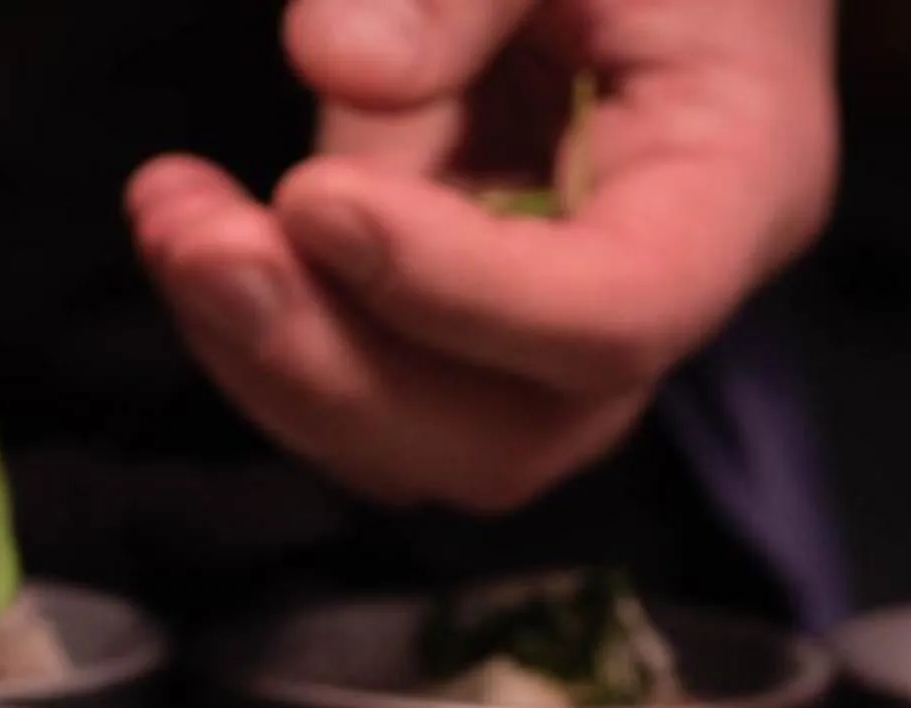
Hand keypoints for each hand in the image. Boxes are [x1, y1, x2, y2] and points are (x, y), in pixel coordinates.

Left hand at [130, 0, 836, 513]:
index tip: (312, 196)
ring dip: (273, 356)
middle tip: (198, 242)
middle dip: (334, 363)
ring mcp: (557, 329)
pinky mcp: (470, 322)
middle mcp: (661, 292)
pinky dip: (264, 332)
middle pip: (510, 431)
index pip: (619, 312)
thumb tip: (335, 63)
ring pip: (423, 441)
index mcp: (738, 180)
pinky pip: (369, 388)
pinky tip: (192, 227)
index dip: (459, 289)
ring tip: (172, 217)